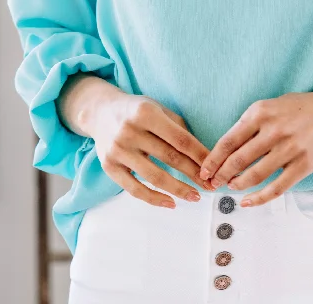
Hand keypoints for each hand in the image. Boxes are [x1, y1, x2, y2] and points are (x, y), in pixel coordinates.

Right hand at [88, 92, 214, 206]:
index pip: (180, 138)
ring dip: (178, 190)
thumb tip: (202, 154)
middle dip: (193, 174)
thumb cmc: (136, 111)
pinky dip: (154, 199)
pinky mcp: (109, 167)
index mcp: (146, 113)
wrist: (99, 112)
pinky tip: (170, 203)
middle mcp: (130, 131)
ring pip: (154, 177)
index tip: (213, 167)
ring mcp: (118, 150)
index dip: (199, 155)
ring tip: (194, 196)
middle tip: (210, 186)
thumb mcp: (157, 108)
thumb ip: (178, 128)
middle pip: (169, 158)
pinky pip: (135, 189)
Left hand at [198, 88, 312, 206]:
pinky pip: (277, 188)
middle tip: (212, 183)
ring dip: (238, 185)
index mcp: (261, 113)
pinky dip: (259, 198)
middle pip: (238, 160)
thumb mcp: (268, 106)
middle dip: (221, 175)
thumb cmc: (296, 109)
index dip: (213, 159)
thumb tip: (225, 150)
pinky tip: (248, 201)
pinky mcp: (304, 165)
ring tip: (230, 187)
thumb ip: (249, 124)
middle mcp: (274, 130)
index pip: (229, 141)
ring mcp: (290, 148)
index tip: (204, 171)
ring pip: (255, 175)